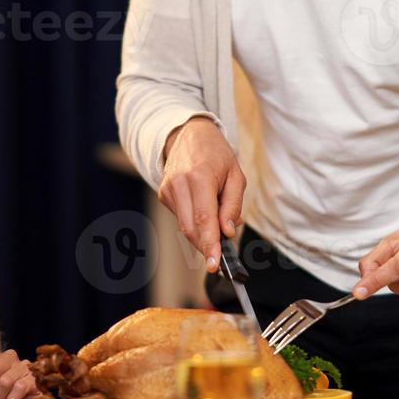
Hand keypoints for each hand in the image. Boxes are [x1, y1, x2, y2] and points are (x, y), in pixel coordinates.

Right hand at [160, 116, 245, 272]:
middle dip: (206, 246)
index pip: (204, 218)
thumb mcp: (236, 175)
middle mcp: (179, 184)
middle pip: (191, 228)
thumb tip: (227, 231)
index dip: (210, 244)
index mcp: (200, 176)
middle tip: (221, 257)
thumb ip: (233, 205)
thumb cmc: (216, 154)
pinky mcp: (163, 194)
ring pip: (185, 226)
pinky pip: (181, 218)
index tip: (215, 264)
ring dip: (202, 233)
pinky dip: (194, 221)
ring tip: (217, 220)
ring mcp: (168, 189)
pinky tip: (202, 207)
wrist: (188, 134)